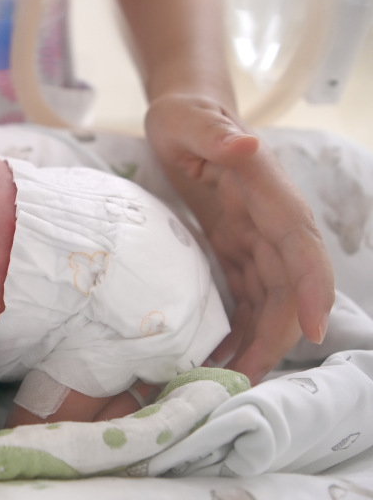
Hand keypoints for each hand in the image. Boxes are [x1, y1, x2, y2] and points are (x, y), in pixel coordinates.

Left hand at [144, 94, 334, 383]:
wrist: (185, 115)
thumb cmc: (186, 115)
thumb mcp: (190, 120)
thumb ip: (216, 134)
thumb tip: (246, 145)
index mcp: (269, 193)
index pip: (300, 243)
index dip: (311, 285)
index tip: (314, 327)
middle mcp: (271, 223)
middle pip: (288, 288)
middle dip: (275, 336)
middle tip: (245, 382)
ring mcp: (256, 240)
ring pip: (269, 301)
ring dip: (255, 343)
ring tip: (225, 384)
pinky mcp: (237, 251)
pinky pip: (246, 298)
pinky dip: (236, 329)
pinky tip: (217, 360)